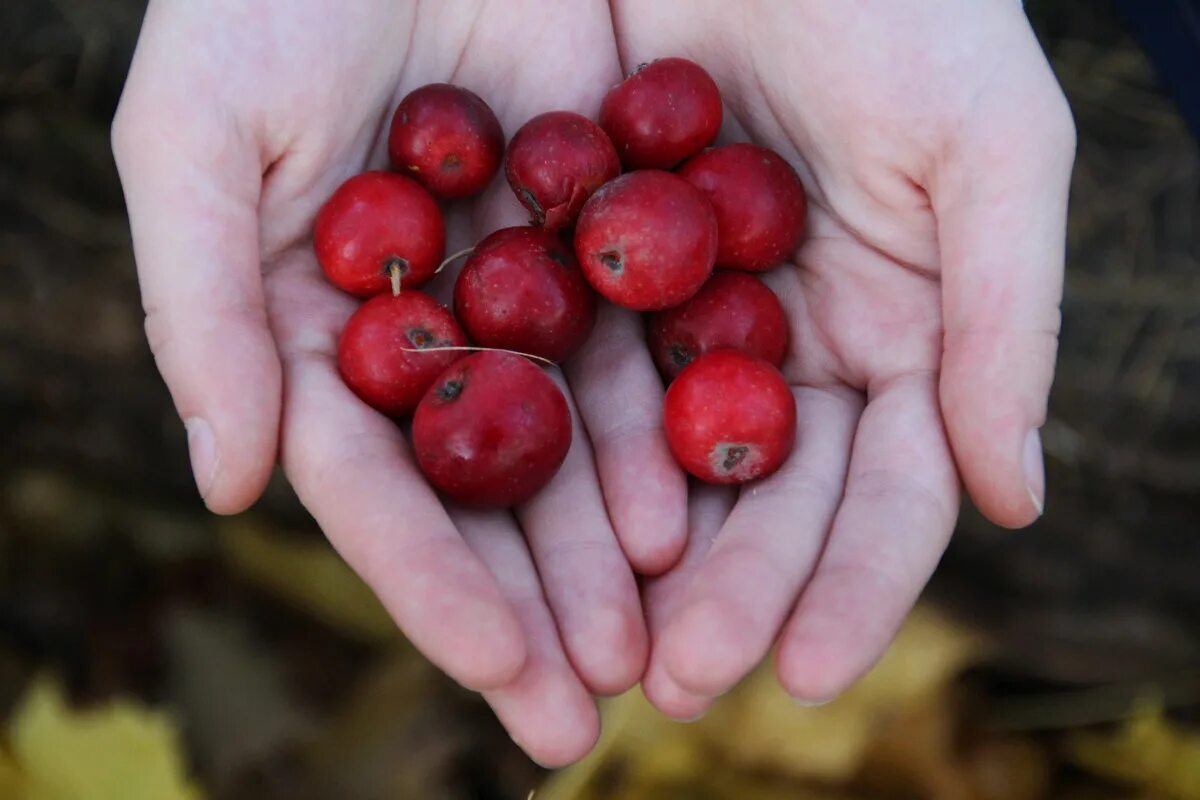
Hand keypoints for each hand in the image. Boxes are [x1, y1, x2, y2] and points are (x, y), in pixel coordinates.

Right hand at [112, 0, 686, 765]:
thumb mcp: (199, 133)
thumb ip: (200, 312)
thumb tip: (228, 488)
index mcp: (317, 333)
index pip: (372, 486)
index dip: (429, 582)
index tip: (497, 669)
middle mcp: (423, 333)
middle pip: (478, 493)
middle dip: (532, 606)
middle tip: (586, 713)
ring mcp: (517, 291)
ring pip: (570, 446)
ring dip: (611, 553)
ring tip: (658, 650)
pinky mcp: (601, 235)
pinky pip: (644, 348)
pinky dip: (670, 433)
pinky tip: (705, 514)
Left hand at [611, 1, 1075, 716]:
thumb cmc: (911, 6)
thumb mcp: (992, 151)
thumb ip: (1005, 326)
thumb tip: (1016, 501)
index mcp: (904, 338)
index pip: (889, 494)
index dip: (854, 588)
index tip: (799, 673)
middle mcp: (799, 349)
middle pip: (766, 499)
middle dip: (729, 594)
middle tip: (674, 683)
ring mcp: (698, 316)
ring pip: (663, 459)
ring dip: (631, 560)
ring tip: (597, 644)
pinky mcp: (606, 271)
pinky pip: (578, 371)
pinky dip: (557, 448)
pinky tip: (524, 519)